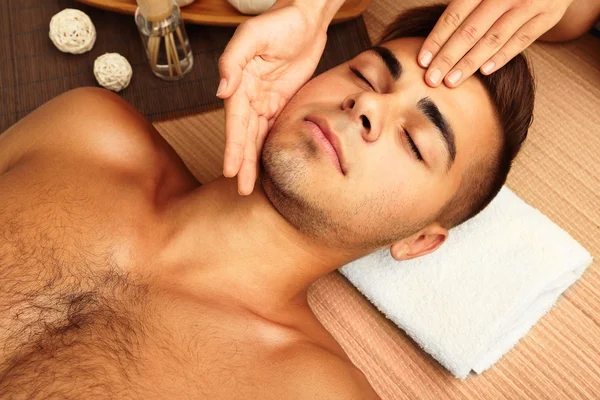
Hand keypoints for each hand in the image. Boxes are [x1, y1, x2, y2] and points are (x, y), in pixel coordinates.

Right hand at [217, 2, 327, 194]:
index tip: (232, 170)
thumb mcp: (252, 35)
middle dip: (242, 163)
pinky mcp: (282, 100)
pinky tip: (267, 164)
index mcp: (240, 82)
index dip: (234, 148)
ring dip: (253, 161)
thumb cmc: (279, 20)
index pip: (235, 122)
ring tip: (251, 186)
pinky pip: (273, 128)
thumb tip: (222, 92)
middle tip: (242, 190)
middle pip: (245, 136)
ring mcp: (265, 99)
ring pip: (257, 137)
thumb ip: (233, 61)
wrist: (307, 17)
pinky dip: (268, 147)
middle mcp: (249, 94)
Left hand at [418, 0, 573, 87]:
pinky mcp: (548, 16)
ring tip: (451, 81)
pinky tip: (484, 72)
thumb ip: (466, 2)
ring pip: (493, 39)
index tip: (422, 60)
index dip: (437, 39)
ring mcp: (530, 4)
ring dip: (470, 63)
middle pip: (471, 31)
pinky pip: (521, 41)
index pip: (455, 16)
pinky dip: (502, 57)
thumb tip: (437, 32)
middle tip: (431, 80)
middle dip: (448, 58)